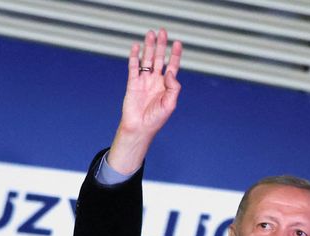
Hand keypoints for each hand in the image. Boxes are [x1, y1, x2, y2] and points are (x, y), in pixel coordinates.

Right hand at [107, 29, 182, 173]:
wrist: (139, 128)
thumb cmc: (156, 119)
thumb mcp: (170, 104)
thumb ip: (173, 87)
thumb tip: (169, 71)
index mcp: (166, 86)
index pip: (172, 65)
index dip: (175, 54)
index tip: (177, 43)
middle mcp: (155, 81)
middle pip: (159, 58)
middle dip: (161, 45)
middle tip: (162, 32)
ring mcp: (144, 81)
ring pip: (147, 60)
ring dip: (148, 47)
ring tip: (150, 34)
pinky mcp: (132, 83)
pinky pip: (133, 67)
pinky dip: (134, 56)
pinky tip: (136, 47)